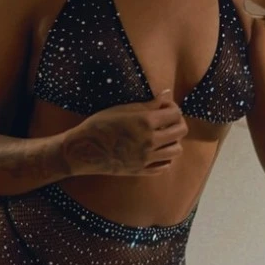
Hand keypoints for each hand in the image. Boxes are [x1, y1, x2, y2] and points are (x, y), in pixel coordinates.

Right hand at [65, 91, 188, 176]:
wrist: (84, 149)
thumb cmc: (101, 124)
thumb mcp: (124, 109)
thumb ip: (150, 103)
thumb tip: (168, 93)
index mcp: (145, 122)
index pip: (175, 114)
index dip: (173, 108)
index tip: (166, 107)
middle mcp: (149, 141)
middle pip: (180, 131)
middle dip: (178, 123)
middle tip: (169, 120)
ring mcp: (146, 158)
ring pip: (176, 150)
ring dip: (174, 141)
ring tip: (163, 136)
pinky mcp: (141, 171)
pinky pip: (164, 166)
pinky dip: (165, 158)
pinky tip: (157, 151)